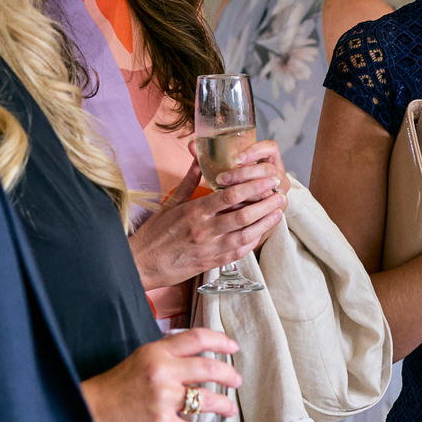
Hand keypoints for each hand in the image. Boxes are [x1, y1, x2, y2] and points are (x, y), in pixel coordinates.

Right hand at [78, 327, 242, 421]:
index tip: (232, 347)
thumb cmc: (113, 388)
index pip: (197, 338)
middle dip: (229, 375)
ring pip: (206, 399)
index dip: (220, 341)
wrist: (89, 413)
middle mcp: (162, 371)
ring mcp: (162, 398)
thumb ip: (166, 357)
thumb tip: (195, 360)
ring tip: (229, 409)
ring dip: (224, 405)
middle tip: (236, 381)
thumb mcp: (139, 360)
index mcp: (157, 352)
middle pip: (209, 368)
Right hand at [129, 145, 290, 288]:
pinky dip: (252, 242)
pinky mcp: (211, 263)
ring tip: (277, 213)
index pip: (230, 196)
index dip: (253, 186)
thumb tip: (198, 156)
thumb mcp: (171, 202)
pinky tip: (260, 233)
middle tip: (280, 195)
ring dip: (265, 223)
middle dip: (266, 204)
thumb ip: (189, 180)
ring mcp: (210, 248)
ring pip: (245, 235)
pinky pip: (238, 252)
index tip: (267, 179)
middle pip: (244, 215)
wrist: (142, 264)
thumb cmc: (155, 233)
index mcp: (195, 212)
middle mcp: (205, 230)